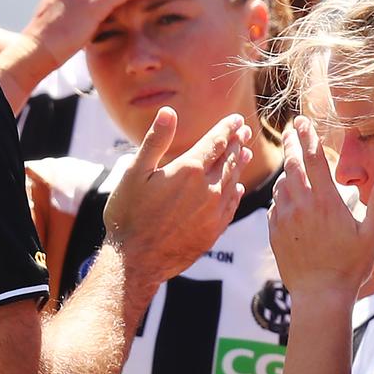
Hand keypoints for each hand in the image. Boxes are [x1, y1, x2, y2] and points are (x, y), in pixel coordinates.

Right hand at [105, 107, 252, 285]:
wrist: (136, 261)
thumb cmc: (129, 214)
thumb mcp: (135, 172)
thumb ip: (156, 141)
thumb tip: (169, 111)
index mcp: (189, 169)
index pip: (216, 141)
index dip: (228, 128)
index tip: (237, 120)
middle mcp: (207, 188)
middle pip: (229, 159)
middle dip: (236, 143)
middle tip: (243, 133)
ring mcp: (213, 211)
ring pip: (232, 181)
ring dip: (239, 165)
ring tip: (244, 154)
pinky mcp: (214, 231)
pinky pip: (231, 206)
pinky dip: (235, 192)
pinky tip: (236, 188)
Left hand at [268, 116, 373, 298]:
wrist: (319, 295)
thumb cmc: (350, 266)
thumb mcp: (371, 234)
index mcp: (324, 200)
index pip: (312, 158)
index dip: (307, 136)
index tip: (302, 121)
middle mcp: (300, 204)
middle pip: (291, 164)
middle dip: (292, 143)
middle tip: (292, 129)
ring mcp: (284, 217)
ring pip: (281, 184)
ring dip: (286, 171)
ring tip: (293, 163)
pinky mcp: (274, 231)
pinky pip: (274, 205)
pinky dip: (281, 195)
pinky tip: (287, 196)